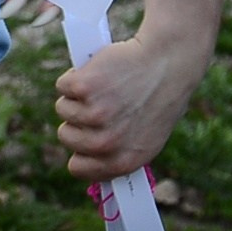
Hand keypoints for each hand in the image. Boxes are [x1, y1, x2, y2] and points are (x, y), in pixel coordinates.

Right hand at [53, 25, 211, 183]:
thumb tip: (91, 158)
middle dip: (77, 119)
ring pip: (63, 108)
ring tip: (105, 86)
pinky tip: (98, 71)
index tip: (84, 138)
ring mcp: (94, 115)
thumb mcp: (148, 137)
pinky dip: (74, 75)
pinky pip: (63, 85)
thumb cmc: (160, 96)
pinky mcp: (83, 87)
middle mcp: (107, 143)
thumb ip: (119, 152)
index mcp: (123, 161)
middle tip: (99, 104)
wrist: (169, 61)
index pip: (78, 168)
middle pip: (66, 136)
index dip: (79, 151)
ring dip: (77, 95)